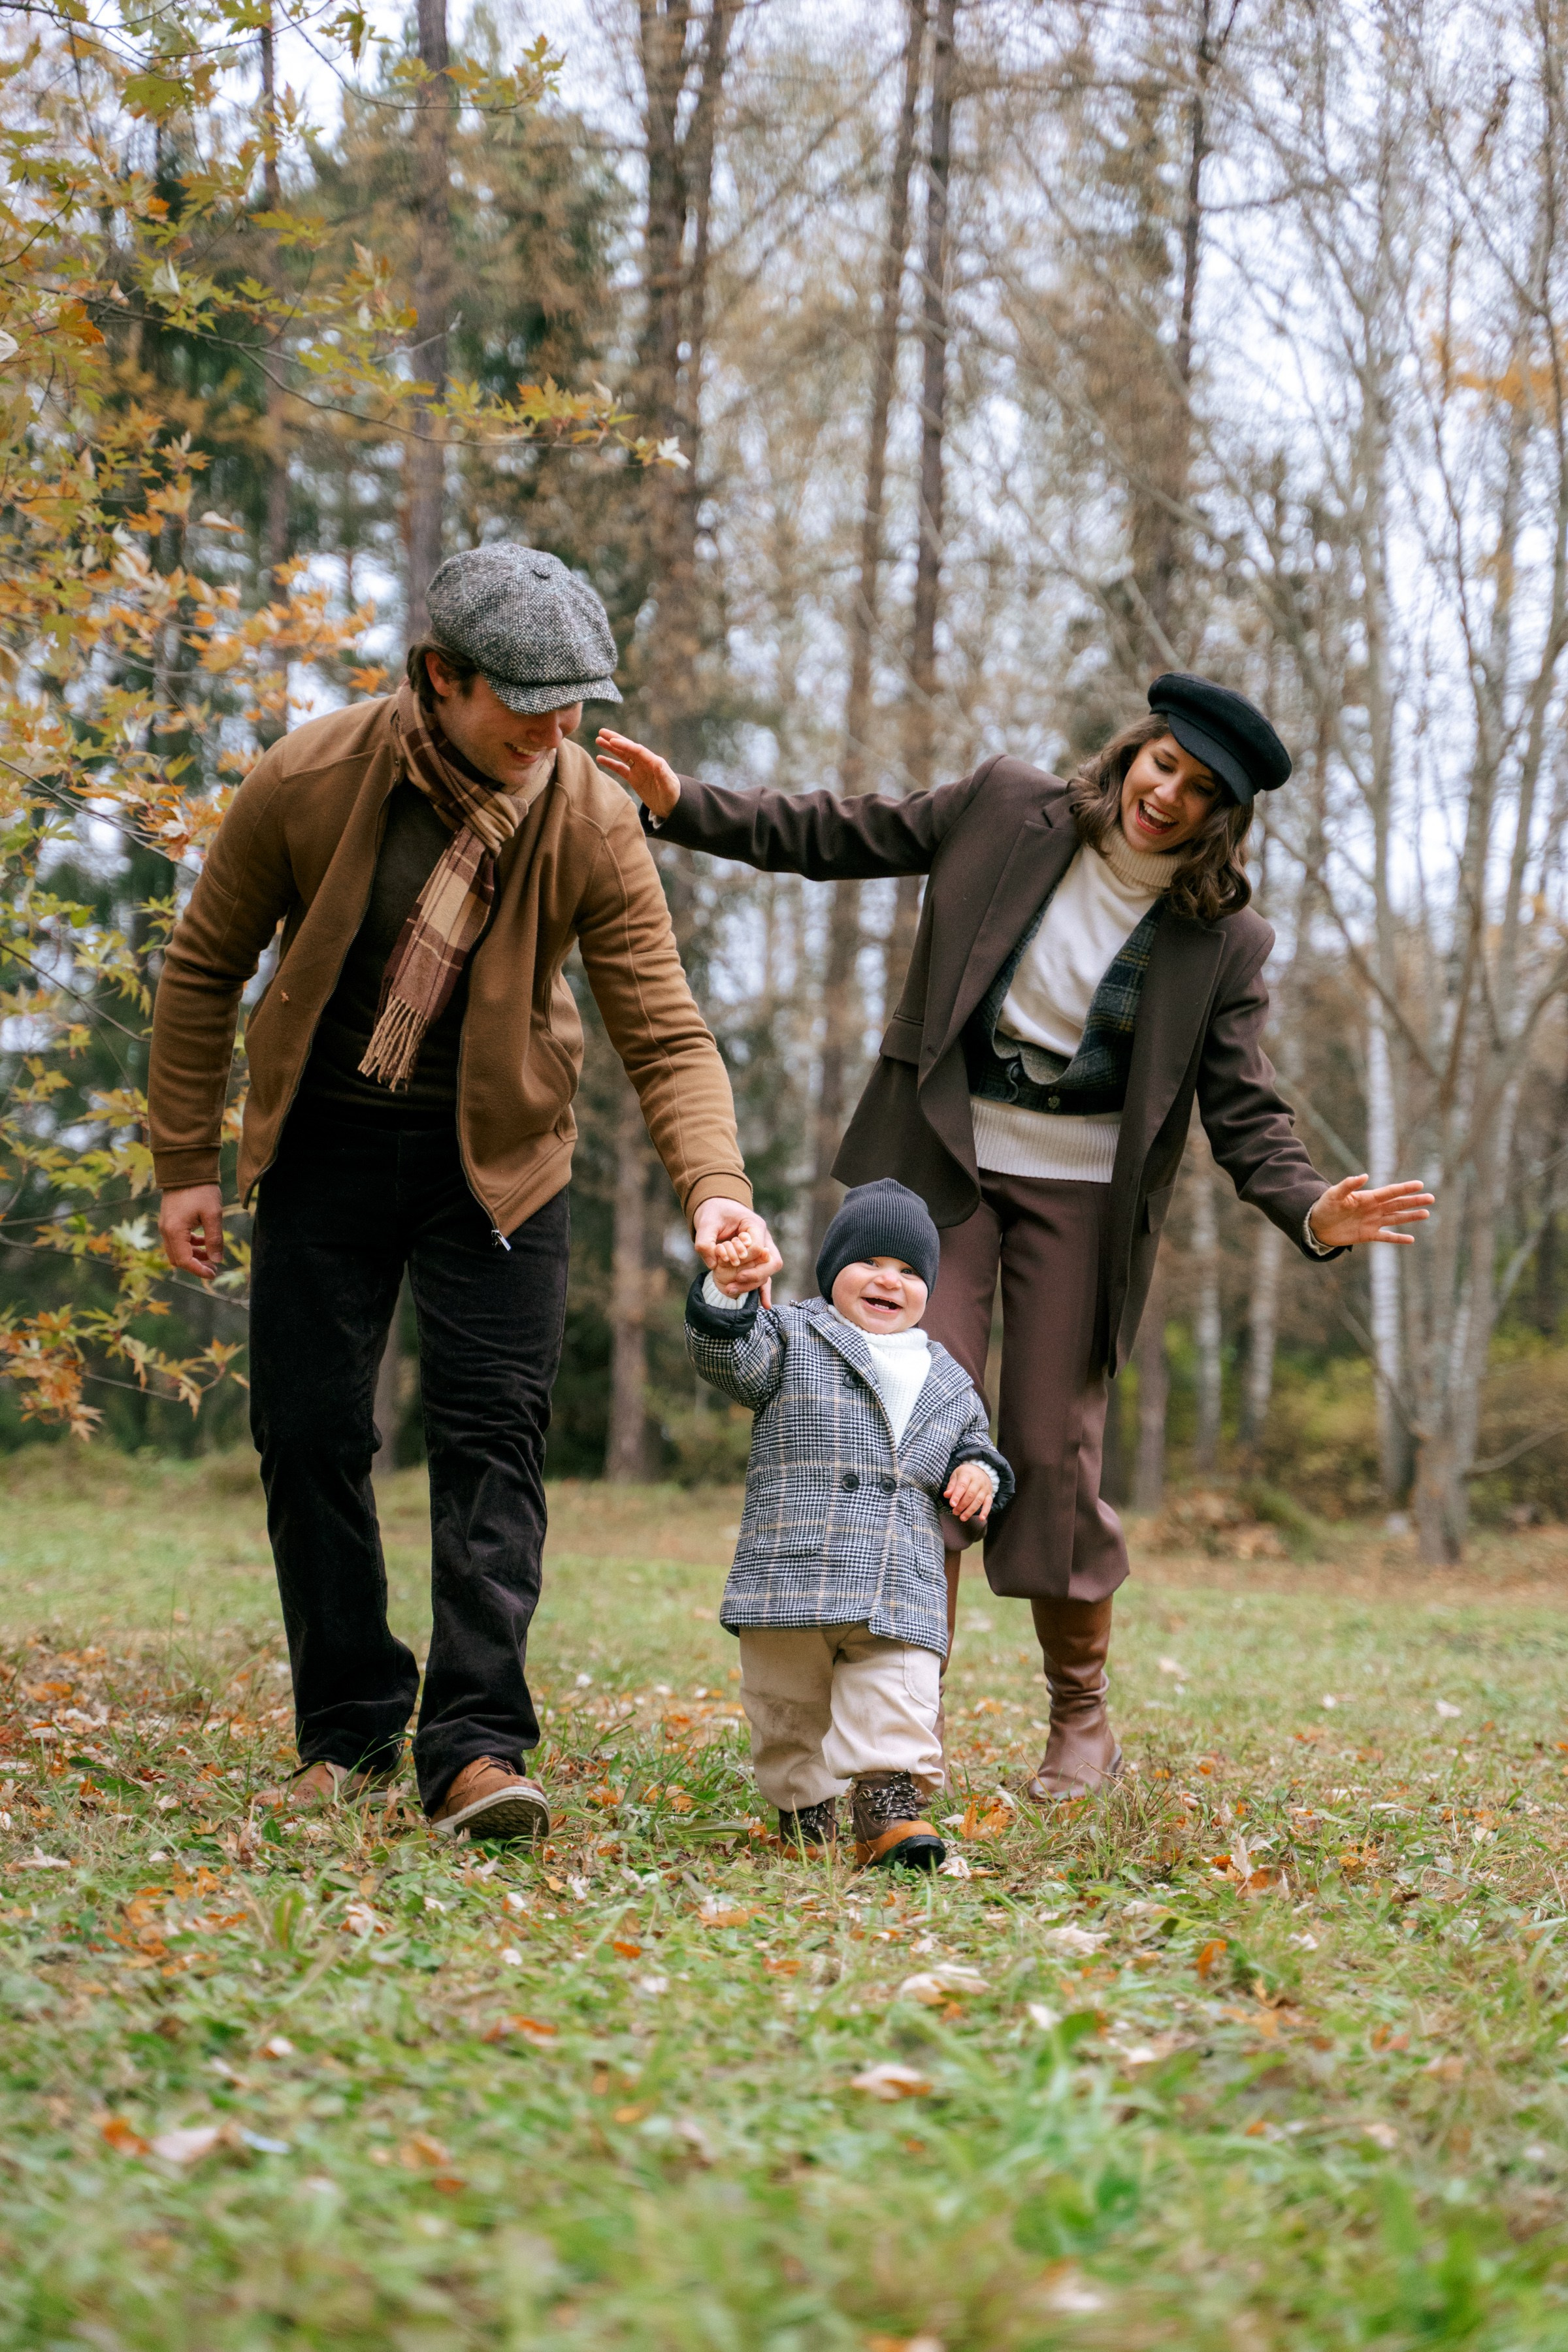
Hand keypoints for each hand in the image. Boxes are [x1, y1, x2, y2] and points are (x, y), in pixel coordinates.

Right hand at [158, 1183, 224, 1278]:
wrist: (187, 1169)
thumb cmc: (201, 1190)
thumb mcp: (213, 1214)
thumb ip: (214, 1239)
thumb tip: (217, 1260)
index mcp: (174, 1231)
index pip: (184, 1261)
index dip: (199, 1270)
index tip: (213, 1274)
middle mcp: (166, 1231)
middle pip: (178, 1259)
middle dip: (196, 1266)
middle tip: (214, 1268)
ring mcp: (166, 1226)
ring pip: (178, 1250)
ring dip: (194, 1256)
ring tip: (212, 1256)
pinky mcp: (170, 1221)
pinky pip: (178, 1241)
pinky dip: (190, 1245)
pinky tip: (205, 1242)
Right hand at [595, 728, 680, 820]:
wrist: (672, 806)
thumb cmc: (673, 795)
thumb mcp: (669, 786)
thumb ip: (663, 775)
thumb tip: (658, 763)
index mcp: (654, 762)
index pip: (637, 750)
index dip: (625, 745)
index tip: (612, 741)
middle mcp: (645, 763)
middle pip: (628, 748)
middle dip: (615, 740)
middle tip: (601, 732)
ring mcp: (639, 770)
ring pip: (622, 756)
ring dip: (611, 748)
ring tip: (598, 740)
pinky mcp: (634, 778)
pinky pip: (620, 768)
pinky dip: (610, 763)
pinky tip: (600, 758)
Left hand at [693, 1197, 782, 1309]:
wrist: (716, 1208)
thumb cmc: (713, 1212)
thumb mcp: (706, 1222)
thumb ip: (705, 1241)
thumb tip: (713, 1265)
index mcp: (755, 1225)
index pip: (758, 1247)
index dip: (744, 1258)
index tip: (727, 1261)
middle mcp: (764, 1239)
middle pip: (772, 1262)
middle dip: (756, 1275)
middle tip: (737, 1279)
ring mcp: (762, 1251)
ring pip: (768, 1273)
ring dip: (753, 1284)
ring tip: (730, 1290)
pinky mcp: (755, 1261)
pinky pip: (764, 1277)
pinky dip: (764, 1291)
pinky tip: (765, 1305)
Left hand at [943, 1461, 993, 1524]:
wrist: (981, 1470)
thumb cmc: (965, 1474)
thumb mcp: (956, 1476)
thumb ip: (951, 1486)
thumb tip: (946, 1495)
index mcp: (968, 1474)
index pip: (962, 1485)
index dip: (957, 1496)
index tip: (952, 1504)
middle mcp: (978, 1481)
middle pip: (970, 1495)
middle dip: (962, 1505)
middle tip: (955, 1512)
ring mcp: (985, 1488)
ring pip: (978, 1501)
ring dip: (970, 1511)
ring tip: (962, 1517)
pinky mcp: (989, 1495)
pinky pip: (989, 1504)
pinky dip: (985, 1512)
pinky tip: (981, 1519)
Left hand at [1308, 1174, 1434, 1248]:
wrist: (1316, 1225)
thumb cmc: (1324, 1206)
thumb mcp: (1334, 1194)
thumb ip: (1348, 1185)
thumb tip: (1364, 1176)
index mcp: (1367, 1197)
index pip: (1390, 1192)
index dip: (1404, 1188)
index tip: (1420, 1184)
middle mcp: (1373, 1209)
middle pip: (1397, 1204)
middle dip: (1414, 1201)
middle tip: (1431, 1198)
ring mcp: (1372, 1222)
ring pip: (1396, 1219)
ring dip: (1410, 1217)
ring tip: (1427, 1214)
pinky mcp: (1368, 1235)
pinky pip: (1386, 1237)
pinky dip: (1398, 1239)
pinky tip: (1411, 1239)